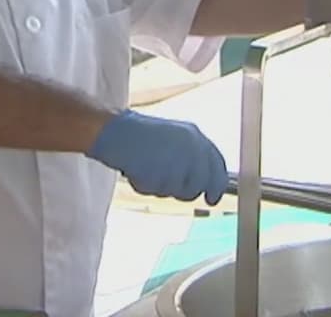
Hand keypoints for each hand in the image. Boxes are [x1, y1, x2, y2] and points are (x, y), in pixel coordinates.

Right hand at [85, 110, 227, 204]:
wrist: (113, 131)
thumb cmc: (139, 136)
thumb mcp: (173, 139)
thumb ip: (191, 158)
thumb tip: (205, 183)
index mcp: (195, 135)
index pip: (217, 164)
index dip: (216, 185)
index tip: (212, 199)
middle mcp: (190, 145)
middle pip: (198, 184)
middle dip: (184, 190)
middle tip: (164, 182)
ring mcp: (176, 157)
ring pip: (177, 190)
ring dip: (162, 186)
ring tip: (147, 168)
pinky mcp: (160, 168)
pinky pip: (157, 189)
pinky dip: (146, 184)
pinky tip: (138, 170)